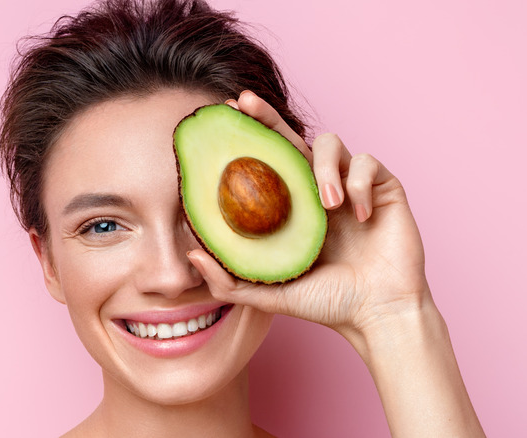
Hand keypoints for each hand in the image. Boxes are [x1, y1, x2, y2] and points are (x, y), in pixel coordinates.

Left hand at [187, 90, 432, 345]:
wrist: (377, 314)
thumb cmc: (326, 303)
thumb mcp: (269, 294)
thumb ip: (229, 281)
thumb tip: (191, 253)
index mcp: (292, 207)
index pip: (266, 162)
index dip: (247, 137)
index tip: (223, 116)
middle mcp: (317, 190)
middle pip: (290, 138)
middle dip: (267, 117)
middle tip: (245, 103)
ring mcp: (350, 185)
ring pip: (330, 143)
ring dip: (323, 167)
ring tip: (326, 204)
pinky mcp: (382, 187)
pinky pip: (367, 163)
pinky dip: (359, 183)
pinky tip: (359, 216)